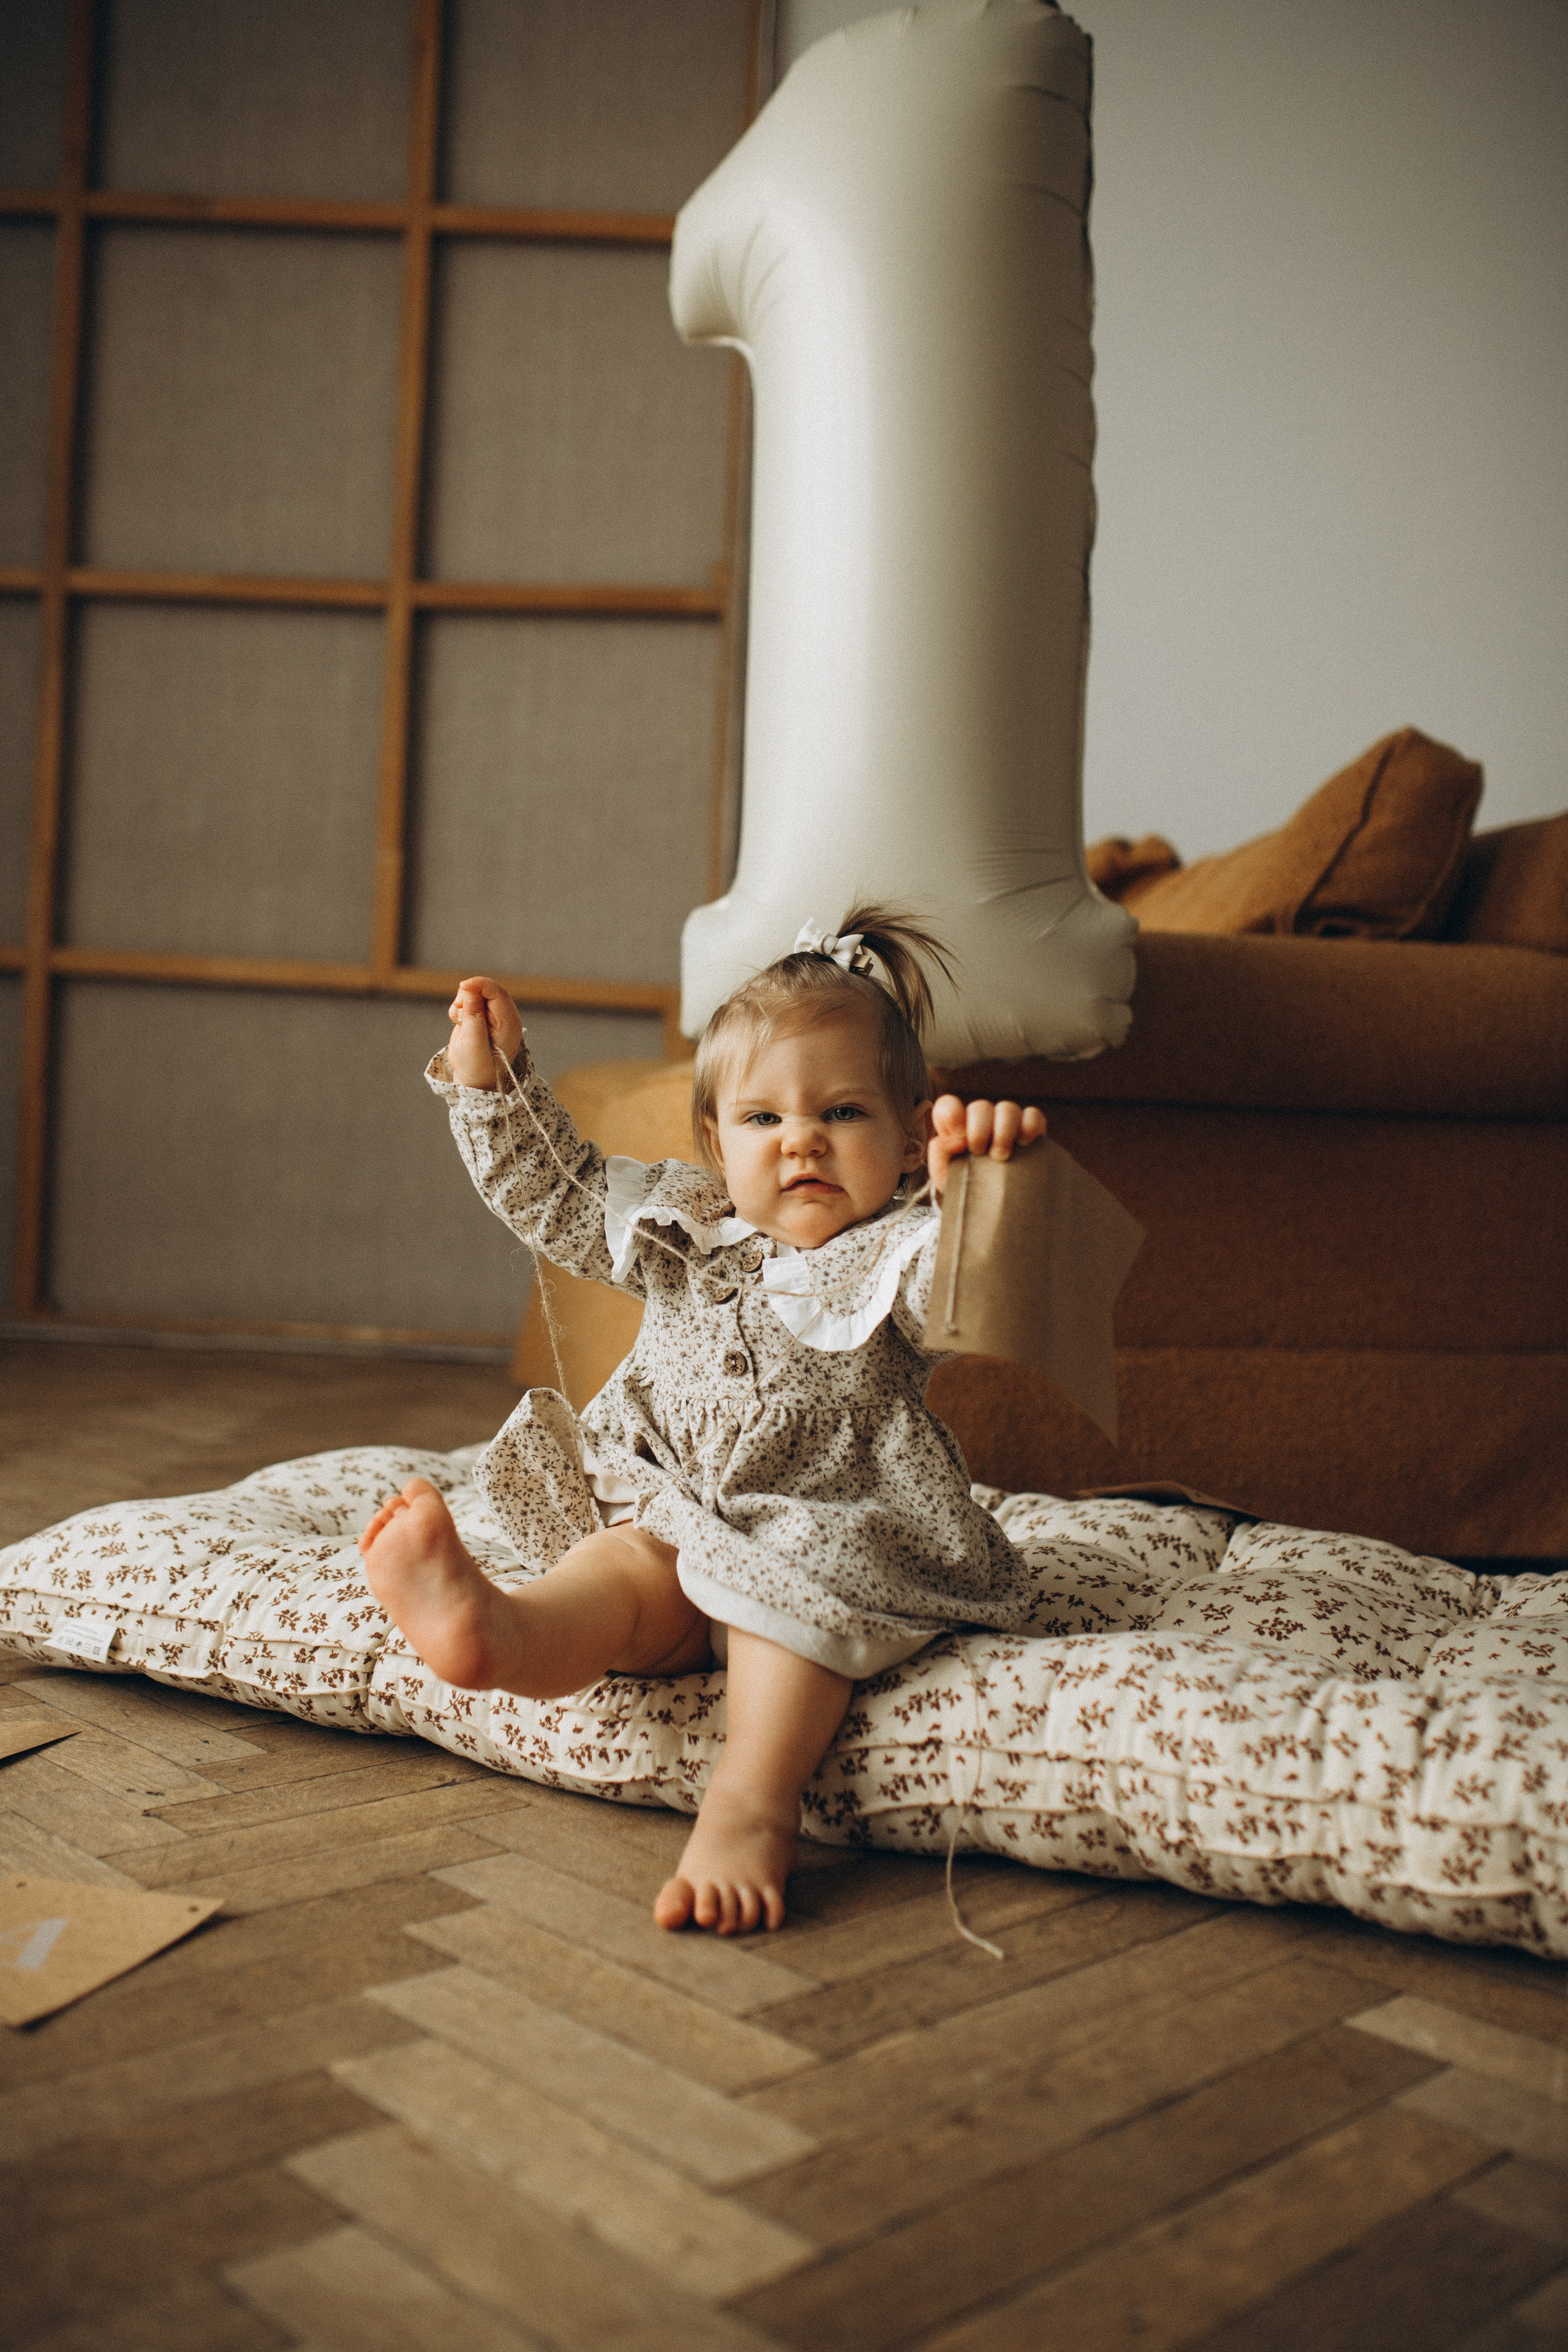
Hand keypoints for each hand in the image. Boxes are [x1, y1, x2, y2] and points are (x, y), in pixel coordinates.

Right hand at [446, 976, 523, 1090]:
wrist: (473, 1081)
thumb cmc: (477, 1066)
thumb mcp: (473, 1042)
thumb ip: (473, 1014)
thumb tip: (470, 988)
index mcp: (509, 1022)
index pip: (497, 992)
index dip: (480, 984)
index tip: (463, 986)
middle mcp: (503, 1016)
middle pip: (485, 989)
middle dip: (468, 996)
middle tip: (460, 1014)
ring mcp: (491, 1016)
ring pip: (474, 994)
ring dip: (462, 1003)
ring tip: (461, 1022)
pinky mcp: (479, 1017)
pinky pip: (467, 1002)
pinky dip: (460, 1009)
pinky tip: (460, 1024)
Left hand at [927, 1095, 1046, 1198]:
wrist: (993, 1205)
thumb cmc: (966, 1186)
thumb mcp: (945, 1175)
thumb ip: (939, 1154)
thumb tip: (955, 1140)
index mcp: (957, 1126)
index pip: (949, 1105)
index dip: (952, 1113)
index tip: (958, 1134)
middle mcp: (982, 1119)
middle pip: (981, 1107)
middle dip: (979, 1130)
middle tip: (979, 1152)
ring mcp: (1007, 1122)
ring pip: (1007, 1109)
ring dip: (1003, 1131)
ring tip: (1000, 1156)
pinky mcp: (1030, 1128)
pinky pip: (1033, 1116)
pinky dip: (1029, 1126)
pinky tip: (1024, 1144)